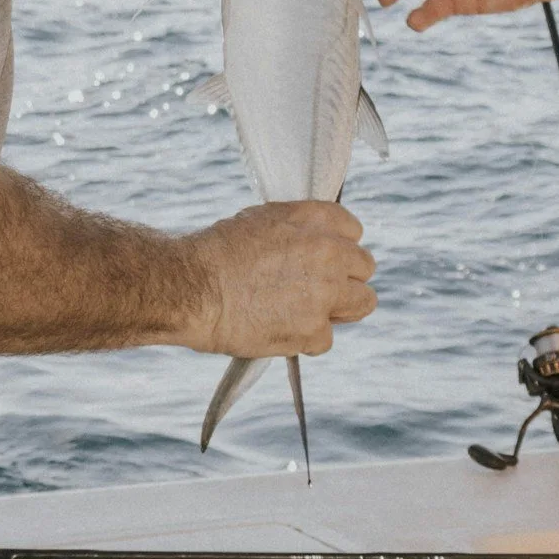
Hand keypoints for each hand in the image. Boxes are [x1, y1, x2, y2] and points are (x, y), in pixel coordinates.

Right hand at [182, 201, 375, 357]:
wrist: (192, 287)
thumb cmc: (215, 253)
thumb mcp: (262, 221)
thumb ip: (298, 231)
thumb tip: (312, 244)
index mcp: (315, 219)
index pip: (353, 231)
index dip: (337, 247)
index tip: (325, 259)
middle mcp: (329, 252)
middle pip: (365, 267)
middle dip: (345, 278)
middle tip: (318, 289)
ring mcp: (326, 293)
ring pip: (362, 303)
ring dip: (340, 309)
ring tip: (308, 313)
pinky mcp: (314, 330)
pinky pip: (326, 339)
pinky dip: (305, 339)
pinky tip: (278, 329)